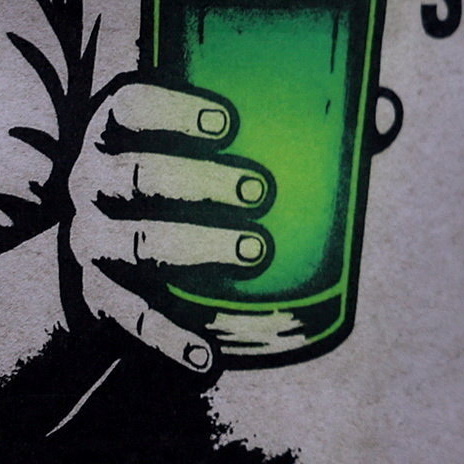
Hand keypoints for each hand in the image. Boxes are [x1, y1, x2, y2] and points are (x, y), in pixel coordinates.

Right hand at [63, 79, 273, 372]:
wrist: (109, 254)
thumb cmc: (181, 181)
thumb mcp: (201, 143)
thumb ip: (265, 125)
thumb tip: (373, 113)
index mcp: (115, 133)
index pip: (129, 106)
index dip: (171, 108)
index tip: (228, 120)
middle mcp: (92, 182)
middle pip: (137, 175)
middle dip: (199, 181)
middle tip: (260, 189)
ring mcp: (91, 241)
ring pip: (139, 242)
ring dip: (198, 245)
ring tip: (255, 251)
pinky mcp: (96, 295)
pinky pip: (129, 318)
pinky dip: (167, 338)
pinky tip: (205, 357)